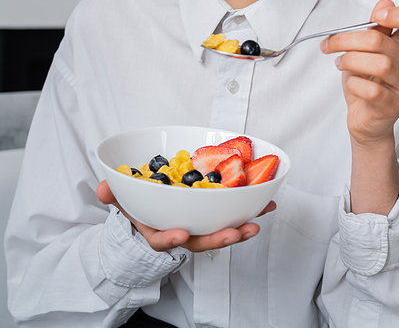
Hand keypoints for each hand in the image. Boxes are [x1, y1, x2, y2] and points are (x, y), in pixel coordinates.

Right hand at [96, 180, 275, 252]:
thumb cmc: (140, 209)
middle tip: (234, 233)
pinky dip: (249, 211)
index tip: (181, 233)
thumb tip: (103, 187)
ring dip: (239, 228)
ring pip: (219, 231)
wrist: (152, 215)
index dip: (171, 238)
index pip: (161, 239)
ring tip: (256, 222)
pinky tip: (265, 204)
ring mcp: (199, 227)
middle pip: (199, 240)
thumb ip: (114, 194)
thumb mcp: (122, 201)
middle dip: (218, 238)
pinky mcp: (215, 217)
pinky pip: (232, 216)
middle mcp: (181, 233)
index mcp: (157, 231)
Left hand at [321, 0, 398, 146]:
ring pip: (379, 64)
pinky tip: (351, 83)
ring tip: (340, 63)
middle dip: (348, 39)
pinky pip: (372, 90)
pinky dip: (354, 83)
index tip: (377, 15)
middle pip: (382, 42)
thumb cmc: (367, 82)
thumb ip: (376, 28)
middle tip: (330, 44)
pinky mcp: (395, 106)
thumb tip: (384, 2)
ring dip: (350, 61)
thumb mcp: (367, 51)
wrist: (365, 119)